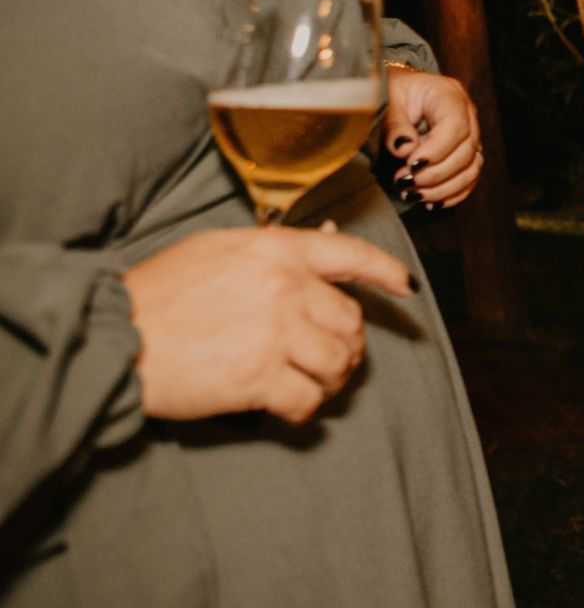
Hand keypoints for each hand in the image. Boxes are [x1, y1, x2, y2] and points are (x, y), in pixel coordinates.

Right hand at [123, 223, 413, 423]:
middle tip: (328, 358)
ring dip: (332, 379)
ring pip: (339, 360)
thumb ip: (274, 249)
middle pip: (351, 319)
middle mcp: (284, 286)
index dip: (386, 271)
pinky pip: (309, 399)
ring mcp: (275, 332)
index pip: (350, 254)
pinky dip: (305, 409)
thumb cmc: (157, 293)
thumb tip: (329, 239)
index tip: (406, 287)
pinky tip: (288, 407)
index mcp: (275, 250)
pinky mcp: (258, 378)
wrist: (111, 336)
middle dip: (347, 343)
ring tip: (310, 383)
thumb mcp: (217, 250)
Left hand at [385, 68, 482, 208]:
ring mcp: (470, 134)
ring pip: (472, 168)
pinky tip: (430, 201)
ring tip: (413, 194)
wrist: (395, 93)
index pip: (456, 125)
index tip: (410, 165)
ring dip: (443, 188)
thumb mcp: (385, 100)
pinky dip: (452, 194)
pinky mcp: (465, 152)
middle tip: (404, 182)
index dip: (437, 150)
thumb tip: (405, 149)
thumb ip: (394, 124)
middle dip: (435, 173)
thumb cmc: (389, 92)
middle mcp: (466, 113)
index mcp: (448, 94)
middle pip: (467, 150)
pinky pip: (469, 178)